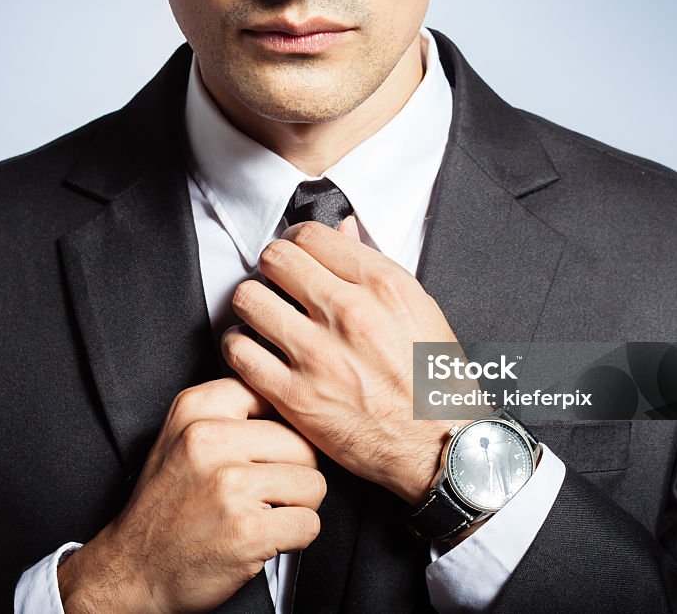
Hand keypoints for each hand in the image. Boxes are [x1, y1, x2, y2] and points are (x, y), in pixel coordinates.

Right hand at [57, 378, 325, 613]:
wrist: (133, 569)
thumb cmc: (166, 505)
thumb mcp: (182, 436)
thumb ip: (232, 412)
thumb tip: (292, 403)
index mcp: (196, 409)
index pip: (275, 396)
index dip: (280, 429)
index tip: (262, 451)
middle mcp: (210, 439)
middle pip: (303, 444)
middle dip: (293, 474)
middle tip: (260, 493)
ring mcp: (229, 484)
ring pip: (314, 484)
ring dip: (296, 507)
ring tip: (259, 514)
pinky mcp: (247, 529)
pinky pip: (309, 524)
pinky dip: (293, 538)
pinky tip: (261, 537)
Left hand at [221, 217, 457, 505]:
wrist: (438, 446)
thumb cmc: (433, 380)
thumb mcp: (418, 309)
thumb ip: (373, 266)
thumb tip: (340, 229)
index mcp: (383, 285)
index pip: (311, 235)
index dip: (295, 240)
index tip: (295, 255)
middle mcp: (349, 313)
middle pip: (275, 259)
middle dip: (270, 267)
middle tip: (275, 283)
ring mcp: (319, 354)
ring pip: (248, 299)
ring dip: (251, 304)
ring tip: (261, 316)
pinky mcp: (296, 396)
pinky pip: (239, 351)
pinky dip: (238, 346)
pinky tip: (253, 350)